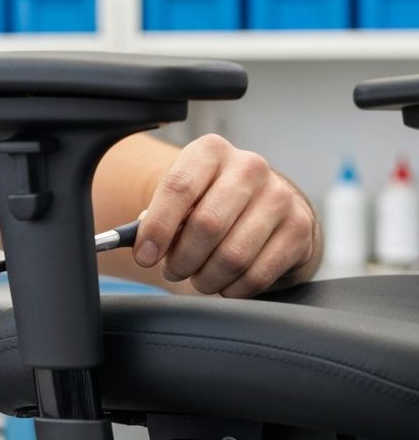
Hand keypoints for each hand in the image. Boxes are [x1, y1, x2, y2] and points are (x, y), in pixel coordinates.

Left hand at [132, 134, 319, 297]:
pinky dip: (233, 289)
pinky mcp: (299, 228)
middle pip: (207, 225)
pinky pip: (257, 275)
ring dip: (206, 278)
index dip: (157, 228)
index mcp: (211, 151)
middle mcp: (249, 167)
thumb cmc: (209, 202)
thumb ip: (160, 216)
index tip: (144, 256)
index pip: (178, 188)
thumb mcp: (184, 197)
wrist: (263, 205)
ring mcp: (279, 196)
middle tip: (172, 271)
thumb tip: (140, 245)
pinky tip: (224, 282)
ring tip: (197, 277)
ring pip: (233, 256)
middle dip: (181, 259)